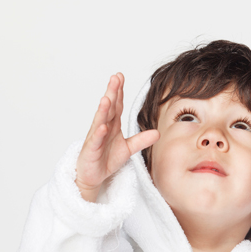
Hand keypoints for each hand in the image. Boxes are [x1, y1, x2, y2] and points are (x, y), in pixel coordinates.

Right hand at [75, 72, 159, 201]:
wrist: (93, 175)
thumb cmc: (107, 159)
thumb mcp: (128, 149)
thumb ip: (141, 140)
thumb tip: (158, 133)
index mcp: (112, 125)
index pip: (117, 105)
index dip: (119, 91)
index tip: (121, 76)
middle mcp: (103, 127)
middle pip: (109, 108)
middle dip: (111, 93)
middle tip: (115, 78)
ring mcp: (96, 137)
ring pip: (100, 121)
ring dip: (103, 110)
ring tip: (107, 98)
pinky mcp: (92, 150)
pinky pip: (96, 141)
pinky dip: (99, 133)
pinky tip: (103, 126)